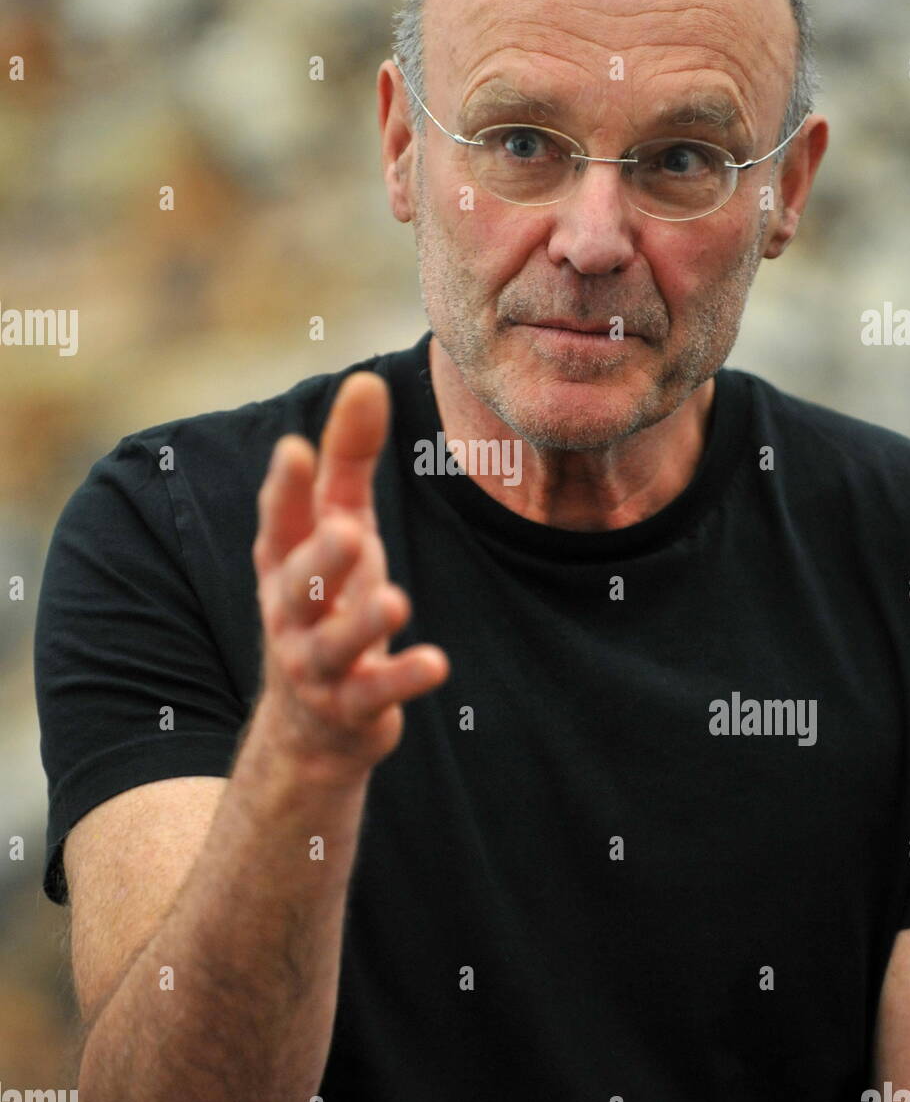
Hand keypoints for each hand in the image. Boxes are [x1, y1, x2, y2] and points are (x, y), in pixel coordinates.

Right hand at [251, 371, 449, 784]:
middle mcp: (292, 612)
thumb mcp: (338, 523)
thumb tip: (366, 379)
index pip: (280, 522)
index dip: (285, 490)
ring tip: (394, 601)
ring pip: (333, 644)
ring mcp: (317, 664)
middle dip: (320, 558)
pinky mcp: (352, 706)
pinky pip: (374, 693)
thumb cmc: (328, 597)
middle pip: (297, 585)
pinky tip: (436, 663)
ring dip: (363, 624)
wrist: (313, 722)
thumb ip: (349, 457)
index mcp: (285, 561)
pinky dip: (402, 679)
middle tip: (350, 531)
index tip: (293, 450)